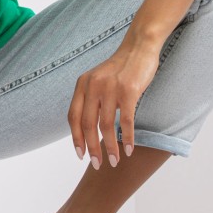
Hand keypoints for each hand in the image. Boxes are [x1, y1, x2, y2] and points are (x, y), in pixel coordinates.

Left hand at [68, 40, 161, 167]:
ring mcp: (110, 88)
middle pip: (88, 124)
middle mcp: (93, 86)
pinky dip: (127, 138)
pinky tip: (129, 149)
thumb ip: (91, 99)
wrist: (139, 47)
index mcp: (82, 85)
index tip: (80, 155)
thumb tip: (87, 129)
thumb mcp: (98, 80)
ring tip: (114, 161)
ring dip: (110, 147)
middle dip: (92, 148)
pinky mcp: (129, 90)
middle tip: (98, 164)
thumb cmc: (120, 69)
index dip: (76, 138)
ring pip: (107, 125)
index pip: (73, 117)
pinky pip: (126, 121)